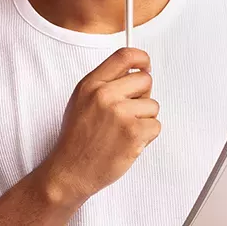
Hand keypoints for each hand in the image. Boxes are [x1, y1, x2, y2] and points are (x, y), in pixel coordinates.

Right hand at [40, 48, 160, 204]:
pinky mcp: (133, 133)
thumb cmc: (76, 138)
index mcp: (91, 84)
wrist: (70, 171)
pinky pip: (156, 125)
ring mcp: (120, 113)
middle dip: (143, 96)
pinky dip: (147, 136)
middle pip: (145, 79)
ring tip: (123, 131)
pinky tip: (128, 142)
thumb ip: (104, 83)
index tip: (146, 65)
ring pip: (153, 105)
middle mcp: (105, 95)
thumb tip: (135, 72)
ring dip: (144, 119)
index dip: (141, 58)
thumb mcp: (81, 100)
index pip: (124, 56)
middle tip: (129, 112)